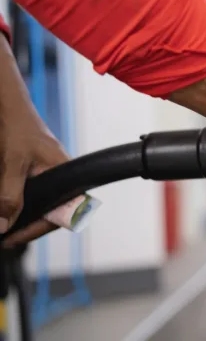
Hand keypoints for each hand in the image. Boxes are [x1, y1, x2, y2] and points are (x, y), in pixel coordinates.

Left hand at [0, 38, 67, 246]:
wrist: (5, 102)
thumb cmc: (16, 126)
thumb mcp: (12, 164)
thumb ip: (9, 196)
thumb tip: (3, 226)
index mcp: (64, 171)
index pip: (64, 211)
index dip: (40, 228)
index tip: (14, 238)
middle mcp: (57, 172)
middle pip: (50, 209)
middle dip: (28, 225)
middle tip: (6, 237)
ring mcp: (43, 169)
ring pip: (37, 200)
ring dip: (19, 213)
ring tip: (2, 225)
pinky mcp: (29, 165)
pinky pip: (27, 189)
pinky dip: (12, 199)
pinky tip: (3, 206)